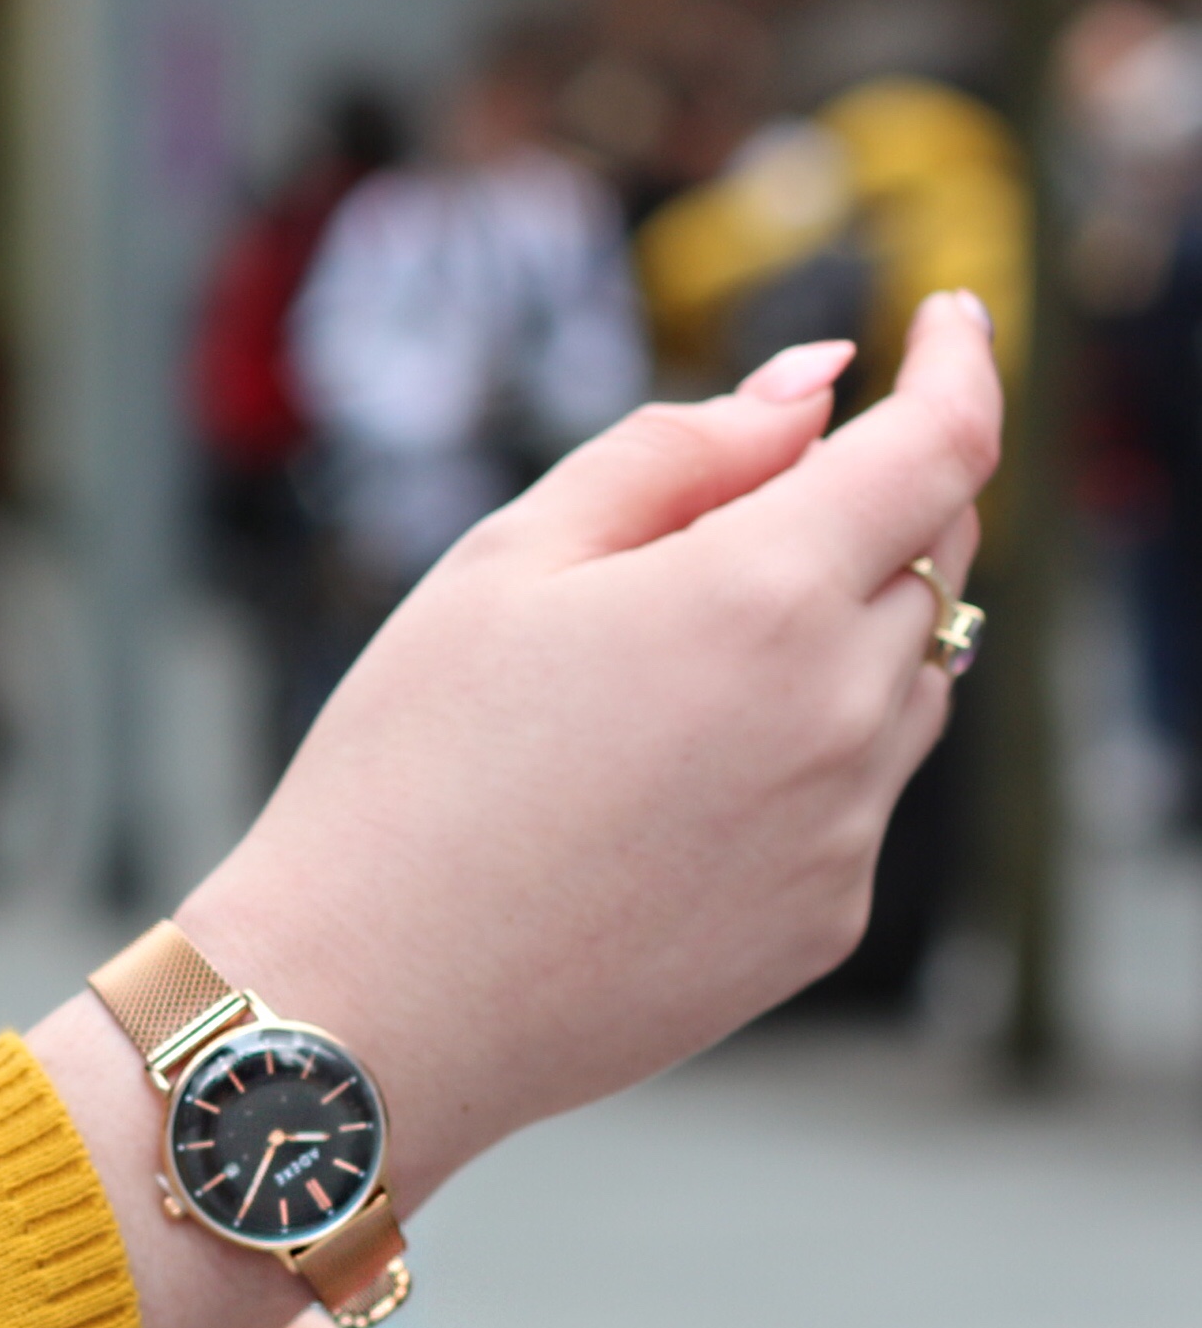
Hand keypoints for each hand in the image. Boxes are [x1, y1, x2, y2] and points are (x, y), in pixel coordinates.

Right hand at [209, 294, 1001, 1192]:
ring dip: (842, 634)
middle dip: (878, 502)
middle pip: (939, 557)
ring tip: (672, 680)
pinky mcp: (818, 924)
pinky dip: (803, 758)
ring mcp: (840, 832)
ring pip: (910, 682)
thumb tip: (810, 392)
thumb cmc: (401, 776)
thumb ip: (672, 451)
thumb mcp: (501, 567)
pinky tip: (659, 797)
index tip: (950, 320)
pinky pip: (857, 800)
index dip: (964, 361)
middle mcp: (835, 713)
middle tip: (745, 513)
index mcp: (760, 596)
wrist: (362, 1007)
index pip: (945, 441)